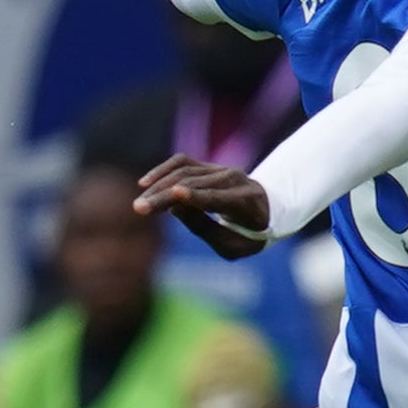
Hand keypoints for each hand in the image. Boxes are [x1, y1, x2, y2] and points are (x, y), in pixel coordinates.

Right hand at [134, 156, 271, 257]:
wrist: (269, 208)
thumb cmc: (250, 234)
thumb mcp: (234, 245)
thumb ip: (206, 229)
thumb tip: (175, 208)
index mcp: (246, 203)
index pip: (218, 198)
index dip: (197, 196)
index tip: (175, 195)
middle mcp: (235, 180)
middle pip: (194, 184)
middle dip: (164, 196)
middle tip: (138, 209)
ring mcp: (222, 170)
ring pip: (185, 172)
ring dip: (158, 187)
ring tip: (140, 204)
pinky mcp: (209, 166)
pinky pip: (182, 162)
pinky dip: (163, 170)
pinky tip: (145, 183)